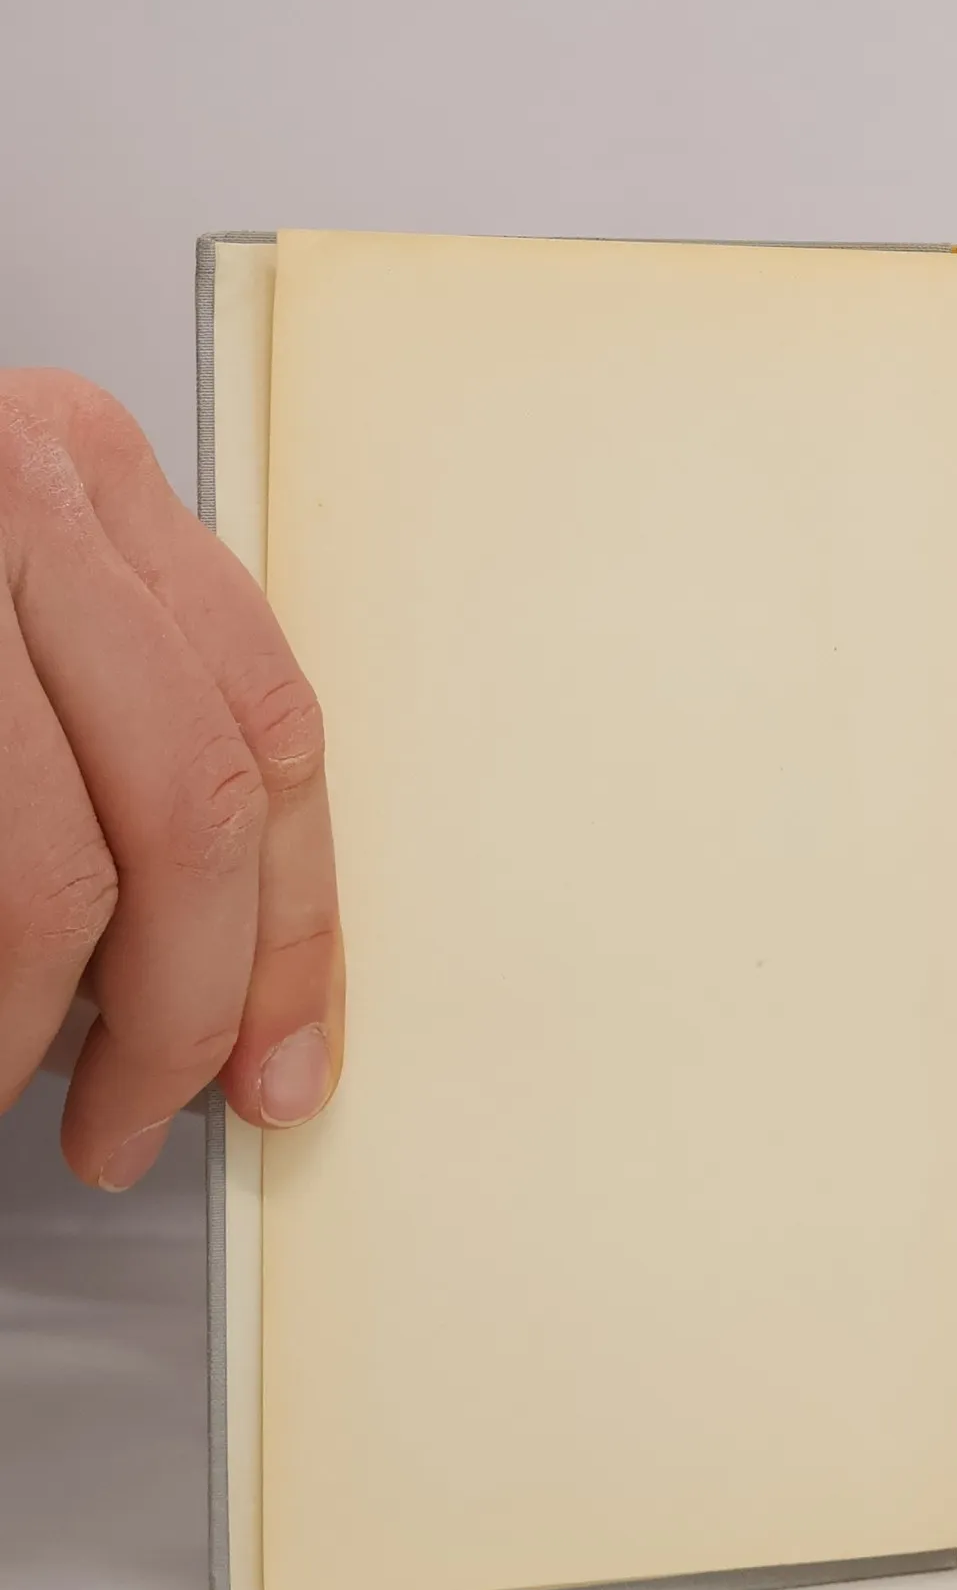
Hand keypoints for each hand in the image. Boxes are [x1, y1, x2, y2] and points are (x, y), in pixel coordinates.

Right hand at [1, 369, 342, 1187]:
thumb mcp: (9, 619)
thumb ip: (113, 732)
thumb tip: (212, 967)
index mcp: (86, 471)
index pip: (272, 733)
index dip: (294, 928)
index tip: (284, 1051)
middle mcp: (13, 493)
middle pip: (194, 811)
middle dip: (186, 1010)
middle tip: (137, 1118)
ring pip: (58, 874)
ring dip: (31, 1027)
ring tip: (9, 1093)